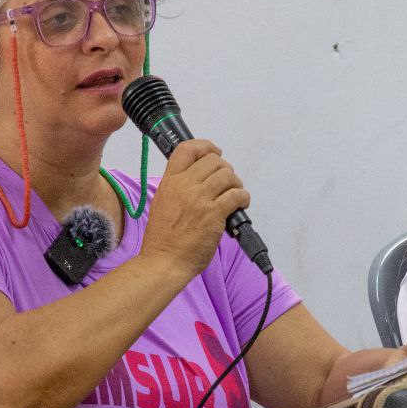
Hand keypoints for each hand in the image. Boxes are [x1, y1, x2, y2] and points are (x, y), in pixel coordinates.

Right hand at [139, 138, 250, 278]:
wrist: (164, 261)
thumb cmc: (164, 238)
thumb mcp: (163, 202)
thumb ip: (179, 188)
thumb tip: (201, 179)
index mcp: (170, 181)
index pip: (187, 149)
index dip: (206, 146)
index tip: (215, 152)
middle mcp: (184, 185)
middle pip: (213, 160)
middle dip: (225, 170)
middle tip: (227, 184)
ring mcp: (199, 199)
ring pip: (228, 175)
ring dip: (236, 184)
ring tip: (234, 196)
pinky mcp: (214, 213)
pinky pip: (237, 195)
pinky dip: (243, 198)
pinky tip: (240, 205)